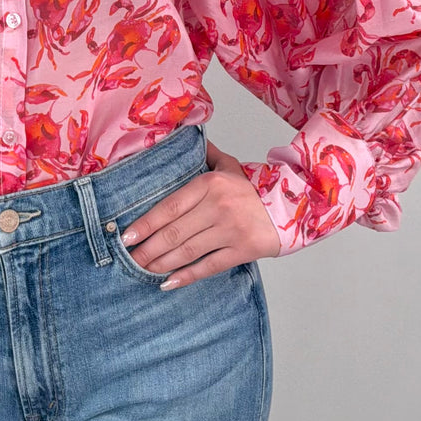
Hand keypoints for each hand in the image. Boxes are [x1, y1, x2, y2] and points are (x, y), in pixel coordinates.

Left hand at [121, 137, 280, 287]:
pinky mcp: (243, 251)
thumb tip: (185, 137)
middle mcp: (219, 207)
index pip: (170, 206)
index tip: (127, 235)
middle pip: (175, 232)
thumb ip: (205, 154)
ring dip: (161, 263)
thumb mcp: (230, 166)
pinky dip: (187, 276)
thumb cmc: (255, 189)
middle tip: (128, 259)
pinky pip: (209, 266)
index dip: (147, 222)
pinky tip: (168, 283)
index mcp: (210, 184)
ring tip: (141, 270)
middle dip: (147, 248)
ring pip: (187, 251)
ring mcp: (231, 231)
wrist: (293, 206)